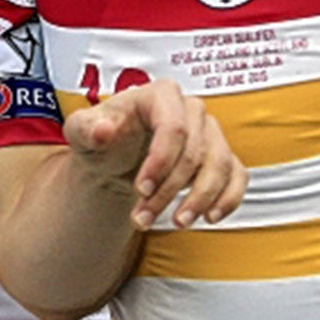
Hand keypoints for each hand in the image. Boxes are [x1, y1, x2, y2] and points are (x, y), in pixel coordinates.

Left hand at [66, 79, 247, 229]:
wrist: (115, 157)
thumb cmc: (102, 139)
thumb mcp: (82, 132)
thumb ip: (85, 127)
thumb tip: (103, 130)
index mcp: (159, 95)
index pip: (174, 126)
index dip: (161, 161)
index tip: (142, 189)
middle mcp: (191, 109)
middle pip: (194, 153)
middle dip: (170, 191)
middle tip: (144, 218)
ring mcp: (211, 133)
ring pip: (220, 166)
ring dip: (199, 200)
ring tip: (177, 223)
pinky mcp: (222, 156)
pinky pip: (238, 176)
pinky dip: (228, 198)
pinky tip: (210, 217)